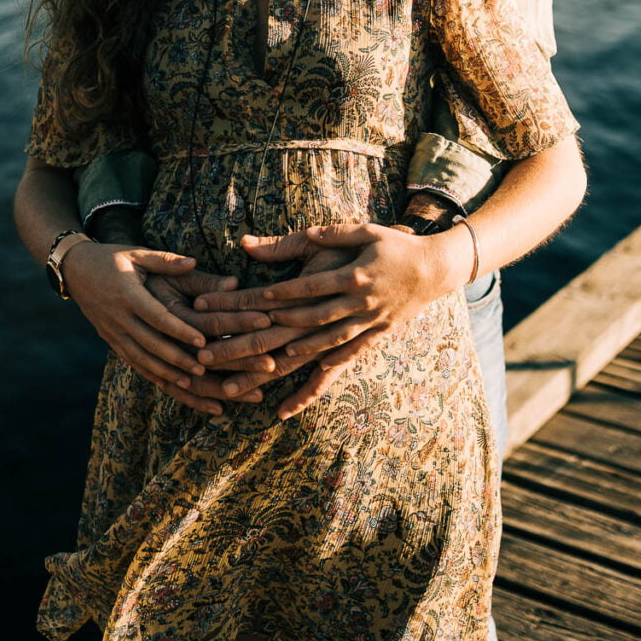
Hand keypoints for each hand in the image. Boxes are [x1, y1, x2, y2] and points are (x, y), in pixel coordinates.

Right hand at [61, 242, 274, 414]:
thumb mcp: (137, 253)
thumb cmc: (111, 258)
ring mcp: (111, 331)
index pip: (156, 317)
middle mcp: (117, 317)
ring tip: (191, 383)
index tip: (202, 341)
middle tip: (204, 370)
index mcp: (127, 294)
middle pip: (150, 343)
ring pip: (140, 358)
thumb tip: (194, 262)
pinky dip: (150, 374)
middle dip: (177, 359)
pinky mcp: (109, 340)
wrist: (75, 270)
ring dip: (166, 373)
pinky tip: (169, 384)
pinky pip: (131, 361)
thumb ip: (165, 260)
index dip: (179, 331)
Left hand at [196, 223, 470, 417]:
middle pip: (288, 330)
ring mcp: (358, 332)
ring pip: (305, 357)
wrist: (435, 271)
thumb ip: (315, 235)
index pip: (293, 292)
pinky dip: (309, 391)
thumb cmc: (392, 245)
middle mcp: (350, 310)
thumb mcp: (356, 231)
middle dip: (243, 343)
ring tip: (230, 387)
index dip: (255, 299)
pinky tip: (284, 409)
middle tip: (204, 355)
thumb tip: (266, 236)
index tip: (220, 306)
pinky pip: (332, 373)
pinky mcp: (363, 346)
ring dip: (266, 373)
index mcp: (348, 278)